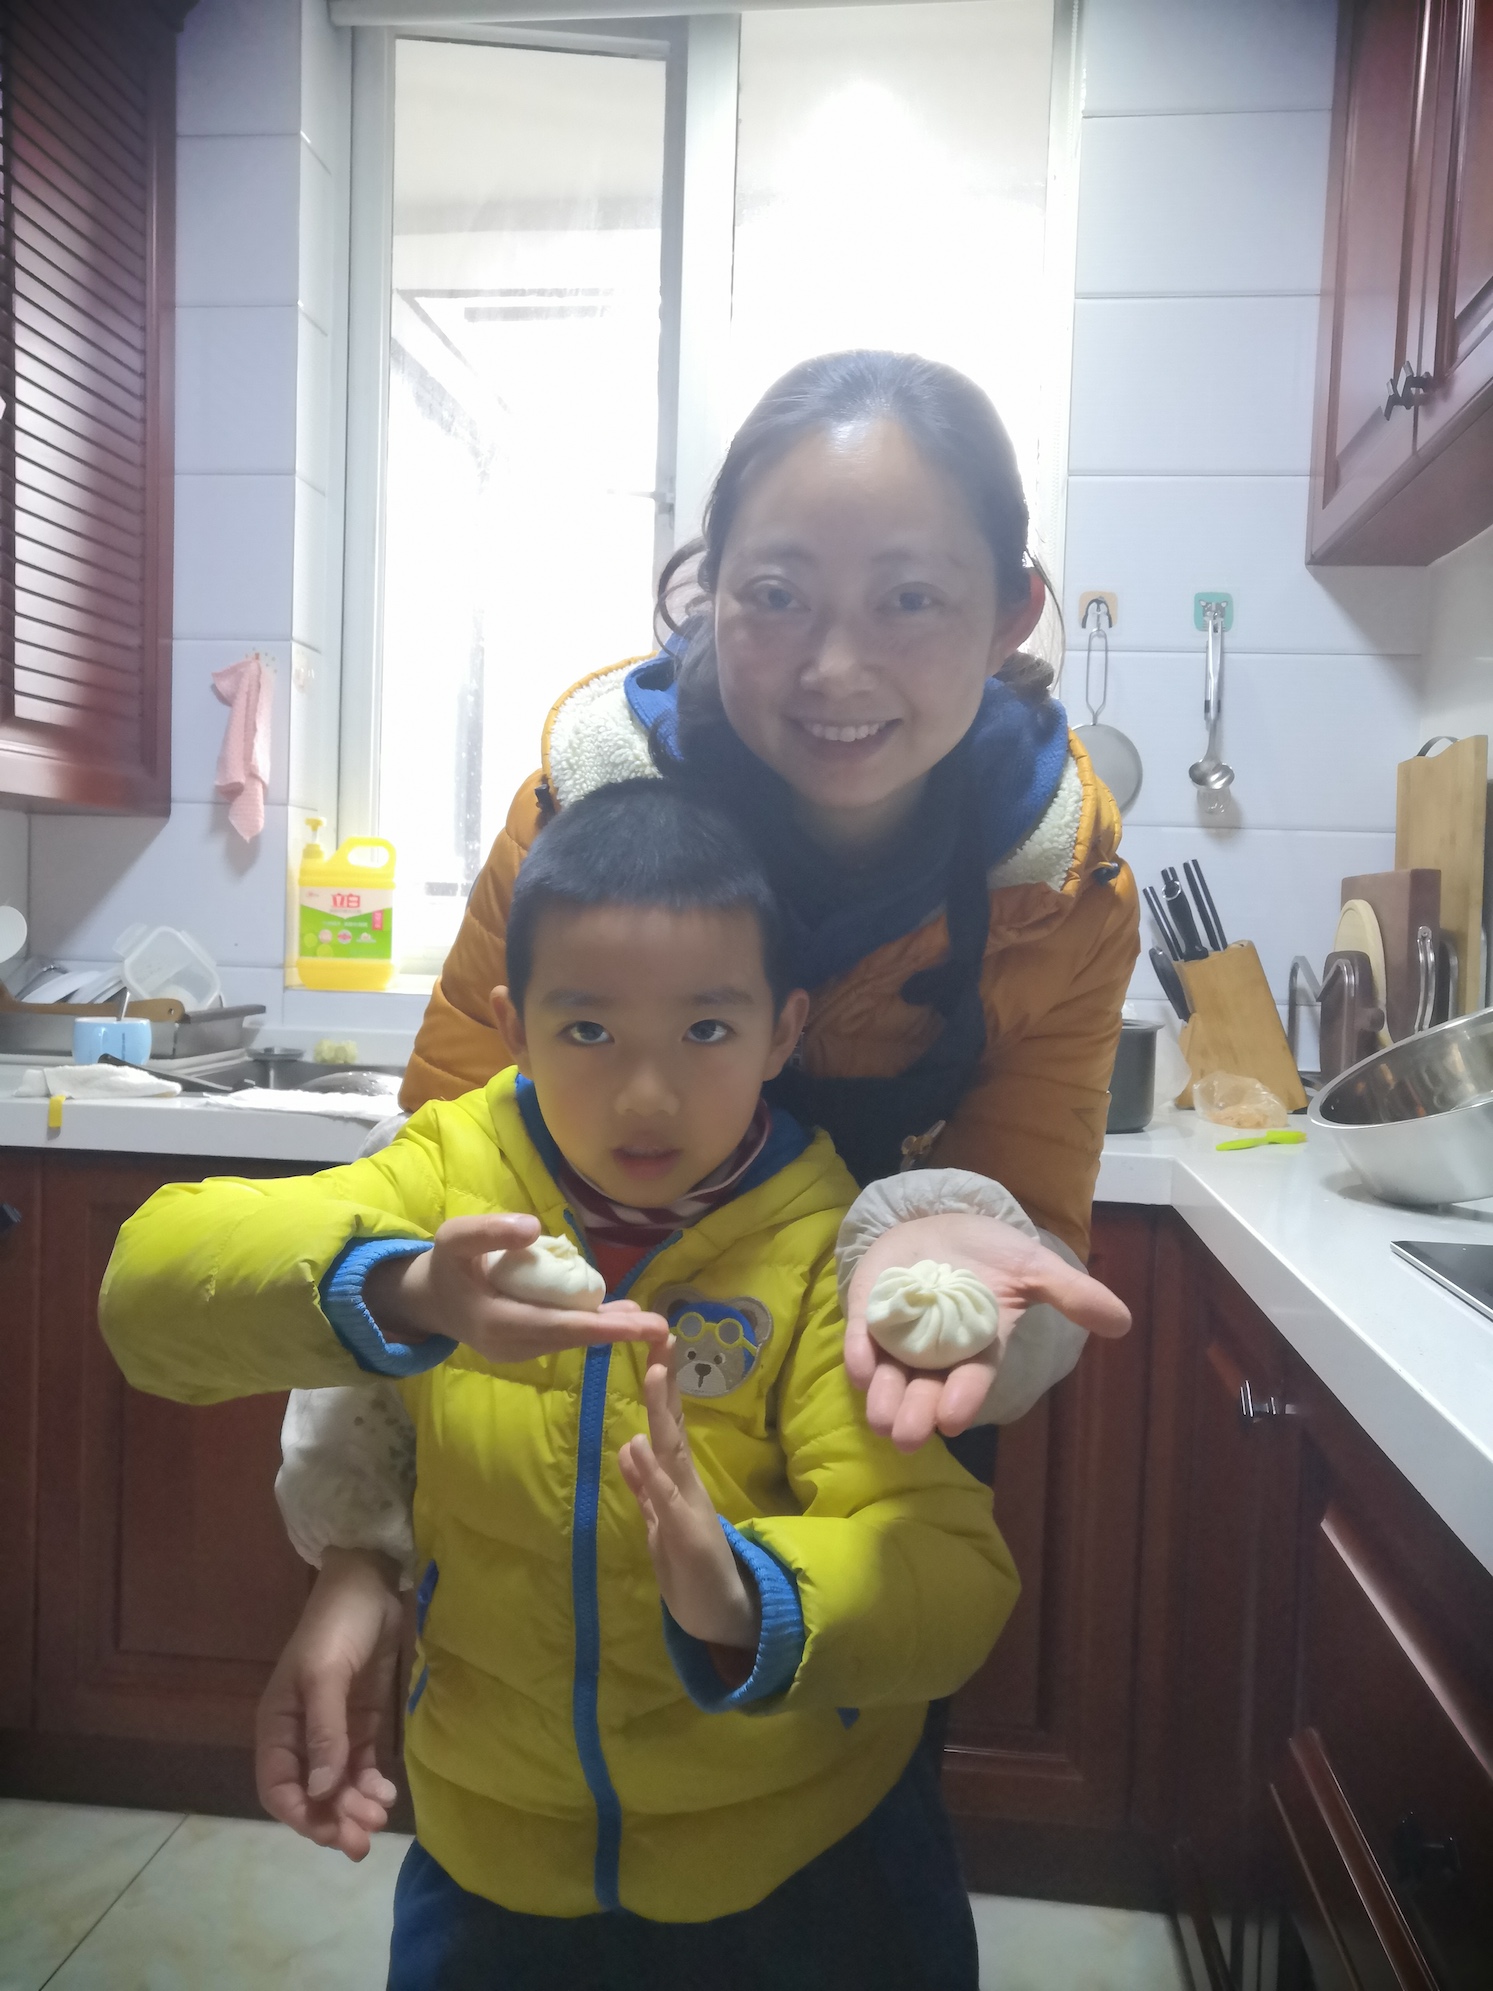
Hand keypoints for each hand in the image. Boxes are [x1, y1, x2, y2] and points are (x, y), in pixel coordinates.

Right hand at [256, 1548, 402, 1860]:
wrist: (370, 1582)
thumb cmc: (338, 1625)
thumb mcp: (326, 1676)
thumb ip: (324, 1733)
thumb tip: (319, 1792)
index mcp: (278, 1724)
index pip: (278, 1786)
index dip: (300, 1815)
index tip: (330, 1831)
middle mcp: (301, 1735)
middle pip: (311, 1793)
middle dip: (334, 1818)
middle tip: (364, 1840)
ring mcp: (332, 1730)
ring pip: (337, 1784)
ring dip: (354, 1805)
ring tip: (380, 1816)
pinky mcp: (361, 1721)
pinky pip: (360, 1765)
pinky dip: (370, 1783)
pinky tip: (386, 1794)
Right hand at [364, 1213, 668, 1363]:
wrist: (428, 1299)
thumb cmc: (445, 1265)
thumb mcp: (456, 1238)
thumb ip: (490, 1232)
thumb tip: (534, 1228)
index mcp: (498, 1322)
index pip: (561, 1326)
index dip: (604, 1327)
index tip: (640, 1326)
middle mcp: (512, 1345)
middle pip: (572, 1338)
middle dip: (617, 1333)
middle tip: (661, 1328)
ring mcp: (517, 1351)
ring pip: (570, 1340)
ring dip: (607, 1331)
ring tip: (648, 1322)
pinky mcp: (523, 1347)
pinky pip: (561, 1337)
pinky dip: (590, 1328)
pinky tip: (617, 1317)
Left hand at [617, 1343, 760, 1654]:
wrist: (725, 1618)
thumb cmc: (692, 1574)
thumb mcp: (659, 1524)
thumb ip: (645, 1489)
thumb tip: (628, 1446)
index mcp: (677, 1484)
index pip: (665, 1428)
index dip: (660, 1390)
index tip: (656, 1349)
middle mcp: (685, 1487)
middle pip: (672, 1428)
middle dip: (665, 1385)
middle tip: (662, 1337)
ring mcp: (688, 1509)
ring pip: (672, 1453)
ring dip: (662, 1413)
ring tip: (654, 1371)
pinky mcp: (686, 1536)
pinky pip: (665, 1499)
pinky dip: (653, 1472)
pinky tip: (641, 1445)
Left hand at [844, 1212, 1130, 1451]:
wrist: (943, 1221)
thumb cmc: (990, 1252)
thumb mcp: (1033, 1268)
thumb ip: (1072, 1293)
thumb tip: (1123, 1322)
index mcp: (979, 1345)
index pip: (973, 1379)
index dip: (964, 1397)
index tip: (953, 1418)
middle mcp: (938, 1351)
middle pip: (927, 1389)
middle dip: (917, 1414)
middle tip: (908, 1438)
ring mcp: (900, 1335)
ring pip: (890, 1376)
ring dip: (884, 1398)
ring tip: (881, 1421)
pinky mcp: (869, 1313)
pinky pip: (861, 1339)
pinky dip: (859, 1354)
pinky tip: (860, 1370)